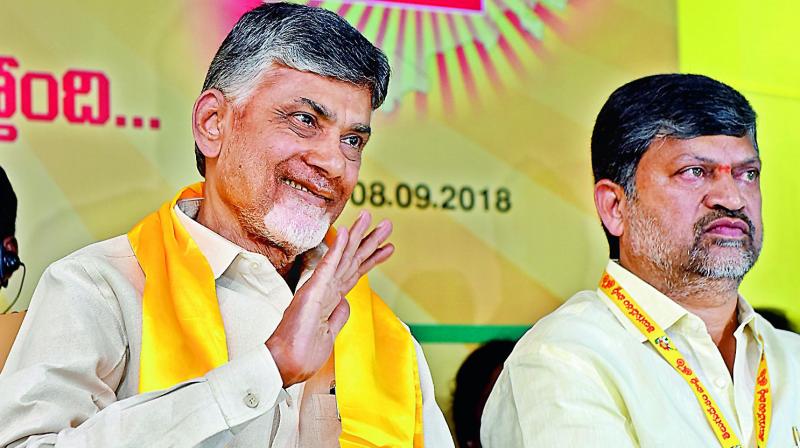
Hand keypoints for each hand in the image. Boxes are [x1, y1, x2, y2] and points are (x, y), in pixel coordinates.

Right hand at [265, 211, 393, 386]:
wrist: (284, 363)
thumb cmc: (301, 353)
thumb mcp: (329, 335)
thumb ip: (338, 316)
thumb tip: (346, 303)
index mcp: (330, 300)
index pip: (354, 274)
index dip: (371, 259)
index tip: (386, 247)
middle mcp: (325, 289)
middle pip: (353, 261)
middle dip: (370, 242)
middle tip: (386, 225)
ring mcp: (319, 288)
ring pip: (343, 257)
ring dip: (358, 237)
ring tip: (370, 217)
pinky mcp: (313, 291)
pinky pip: (328, 266)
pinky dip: (338, 248)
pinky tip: (346, 232)